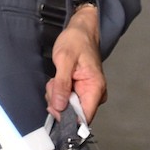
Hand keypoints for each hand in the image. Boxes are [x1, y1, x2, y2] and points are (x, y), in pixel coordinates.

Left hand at [46, 3, 104, 122]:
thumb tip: (60, 107)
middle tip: (53, 84)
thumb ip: (62, 84)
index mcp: (95, 88)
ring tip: (56, 78)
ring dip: (56, 96)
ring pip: (67, 107)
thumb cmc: (76, 41)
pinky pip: (66, 100)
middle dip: (58, 102)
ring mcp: (87, 93)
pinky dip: (58, 92)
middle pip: (73, 113)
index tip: (54, 108)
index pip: (84, 117)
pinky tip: (57, 80)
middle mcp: (94, 94)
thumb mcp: (65, 60)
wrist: (81, 31)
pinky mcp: (79, 91)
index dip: (68, 118)